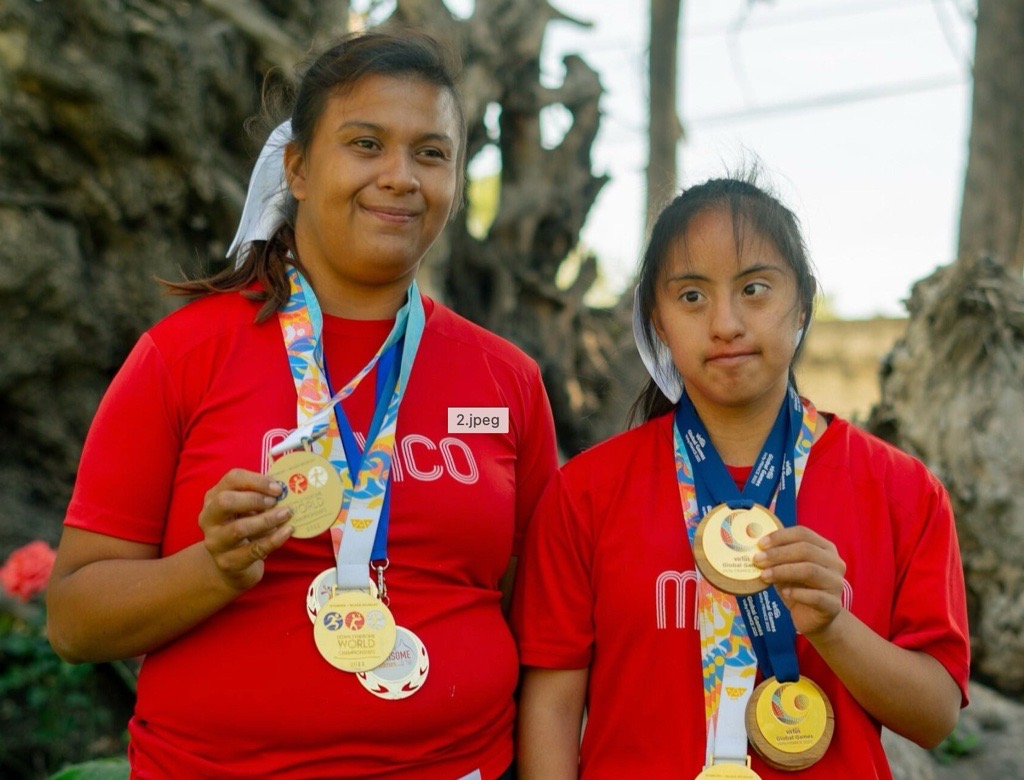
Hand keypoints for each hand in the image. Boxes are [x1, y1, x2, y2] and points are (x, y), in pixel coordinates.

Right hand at [198, 469, 293, 592]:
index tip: (278, 488)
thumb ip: (262, 496)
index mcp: (214, 497)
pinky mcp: (227, 562)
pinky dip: (273, 539)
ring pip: (239, 528)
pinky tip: (287, 531)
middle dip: (255, 499)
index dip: (257, 480)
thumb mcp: (248, 508)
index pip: (232, 479)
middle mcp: (209, 517)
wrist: (231, 564)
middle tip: (276, 502)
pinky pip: (253, 549)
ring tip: (286, 514)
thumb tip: (287, 487)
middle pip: (225, 501)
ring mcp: (215, 541)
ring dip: (267, 520)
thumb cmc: (244, 526)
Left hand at [753, 526, 845, 637]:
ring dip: (783, 571)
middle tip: (757, 560)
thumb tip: (755, 547)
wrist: (814, 618)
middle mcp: (835, 563)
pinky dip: (798, 593)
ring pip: (810, 570)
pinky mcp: (833, 605)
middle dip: (778, 554)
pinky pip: (816, 596)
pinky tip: (784, 593)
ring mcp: (836, 584)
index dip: (780, 536)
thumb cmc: (799, 587)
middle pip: (806, 550)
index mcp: (825, 548)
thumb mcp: (787, 568)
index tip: (760, 544)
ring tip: (764, 576)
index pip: (803, 533)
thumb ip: (777, 556)